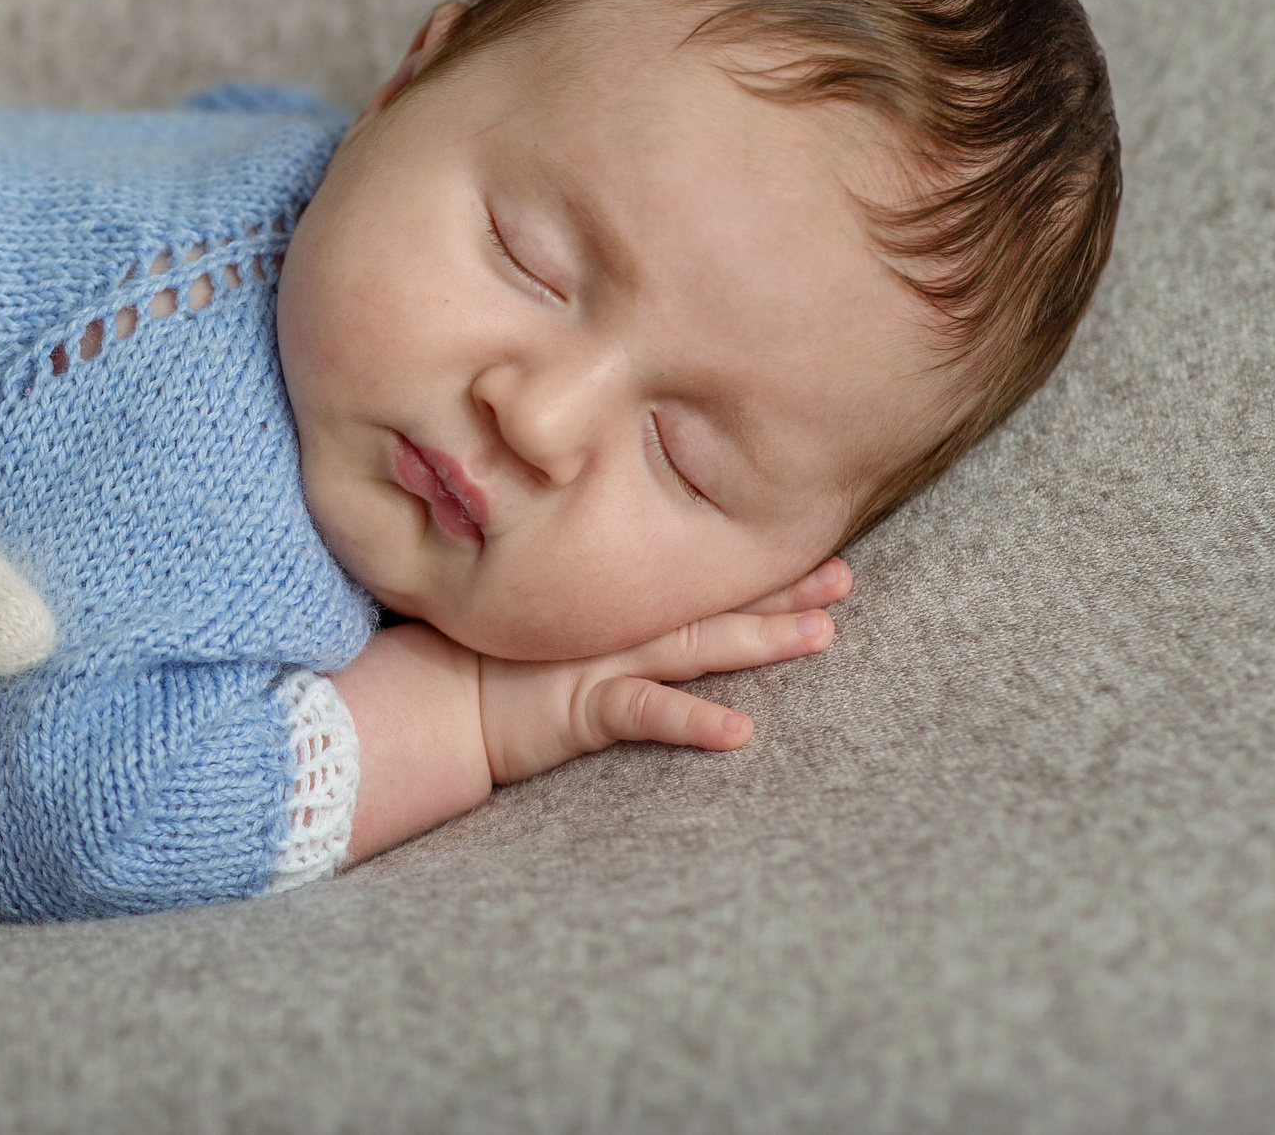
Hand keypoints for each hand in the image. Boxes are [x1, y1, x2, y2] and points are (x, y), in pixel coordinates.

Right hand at [476, 556, 849, 785]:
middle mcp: (615, 624)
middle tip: (845, 577)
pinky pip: (645, 714)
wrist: (430, 701)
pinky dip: (691, 723)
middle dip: (781, 589)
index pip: (693, 576)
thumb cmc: (478, 657)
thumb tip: (620, 569)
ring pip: (696, 645)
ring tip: (821, 634)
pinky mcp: (581, 709)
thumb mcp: (538, 612)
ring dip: (760, 638)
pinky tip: (740, 732)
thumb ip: (581, 588)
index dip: (754, 564)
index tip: (813, 542)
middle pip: (711, 601)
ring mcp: (601, 663)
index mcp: (611, 603)